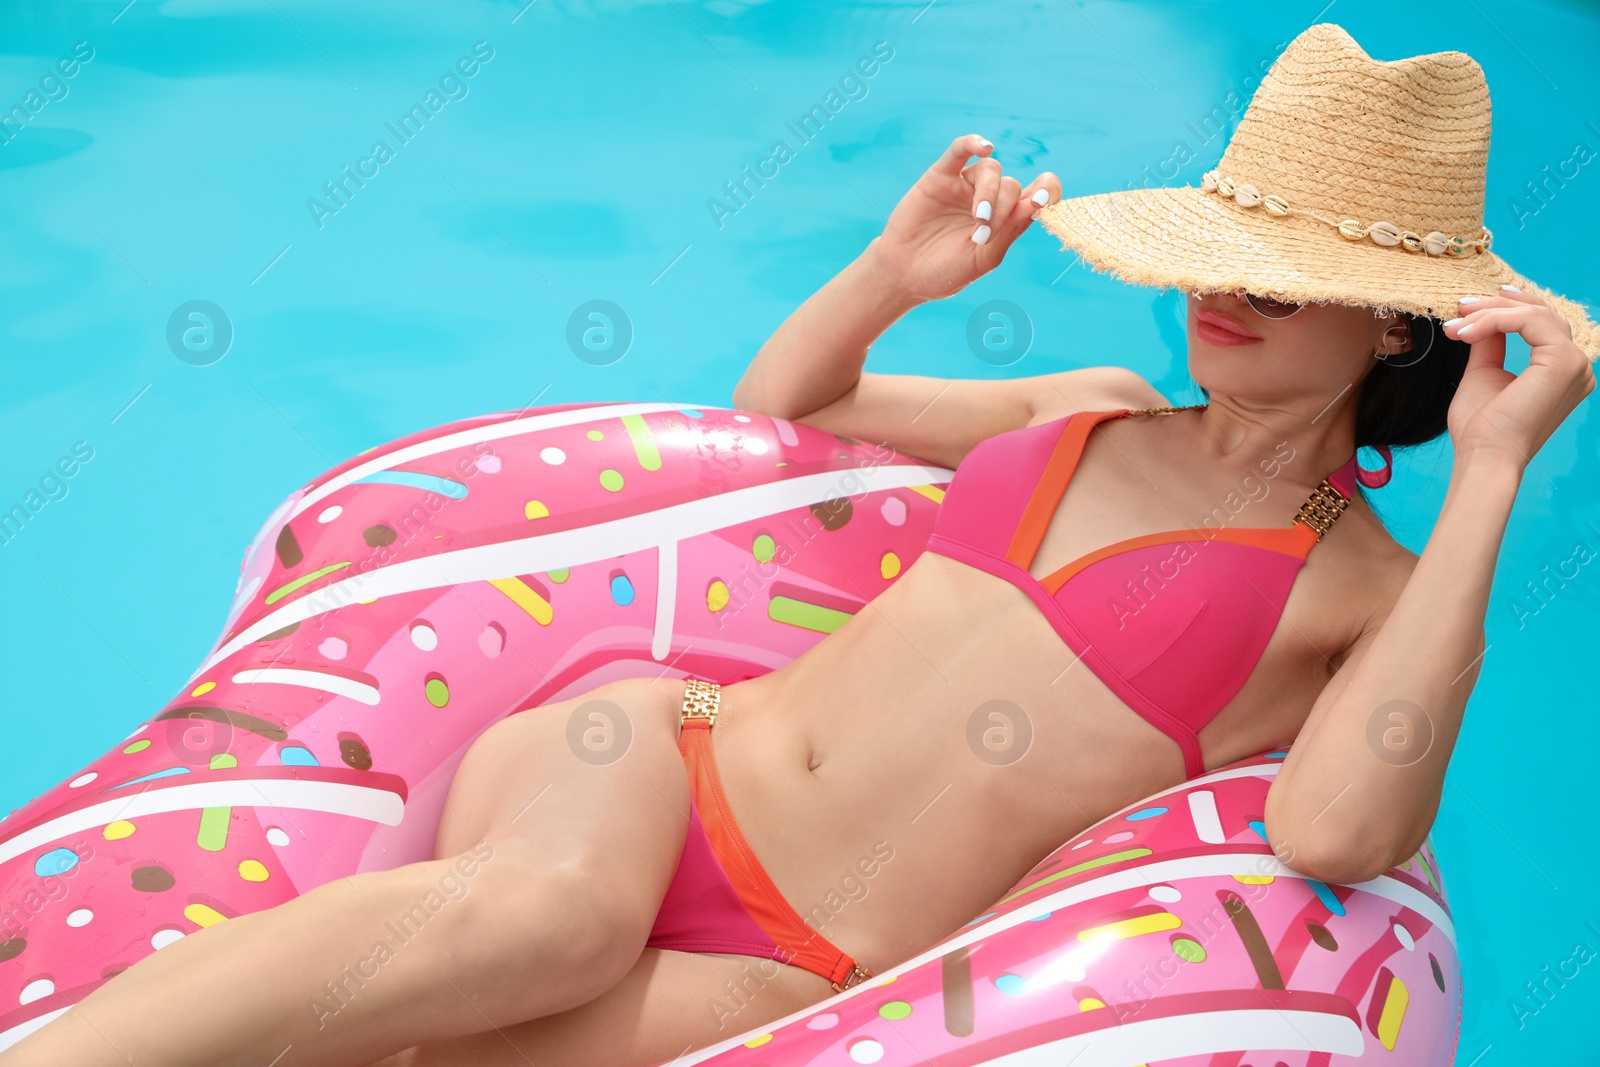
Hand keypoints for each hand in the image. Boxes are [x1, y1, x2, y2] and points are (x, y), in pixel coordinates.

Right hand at [867, 133, 1060, 303]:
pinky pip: (960, 150)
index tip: (1043, 199)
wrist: (905, 275)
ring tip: (977, 219)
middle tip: (981, 236)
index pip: (1039, 192)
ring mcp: (966, 185)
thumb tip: (1038, 204)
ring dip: (989, 192)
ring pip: (991, 170)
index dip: (1048, 189)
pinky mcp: (941, 176)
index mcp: (1007, 218)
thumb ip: (1010, 231)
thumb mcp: (984, 258)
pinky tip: (984, 148)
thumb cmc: (946, 271)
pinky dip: (972, 143)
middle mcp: (991, 197)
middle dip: (1002, 210)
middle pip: (1012, 185)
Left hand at [1441, 286, 1595, 471]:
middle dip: (1496, 305)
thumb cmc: (1481, 428)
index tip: (1467, 310)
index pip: (1541, 324)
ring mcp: (1574, 363)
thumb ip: (1490, 344)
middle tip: (1460, 307)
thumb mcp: (1484, 374)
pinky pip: (1529, 321)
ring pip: (1534, 314)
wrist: (1484, 456)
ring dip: (1489, 313)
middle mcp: (1575, 366)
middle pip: (1541, 313)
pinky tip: (1466, 333)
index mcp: (1561, 370)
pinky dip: (1494, 320)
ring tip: (1456, 326)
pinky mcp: (1564, 361)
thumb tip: (1484, 318)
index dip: (1505, 309)